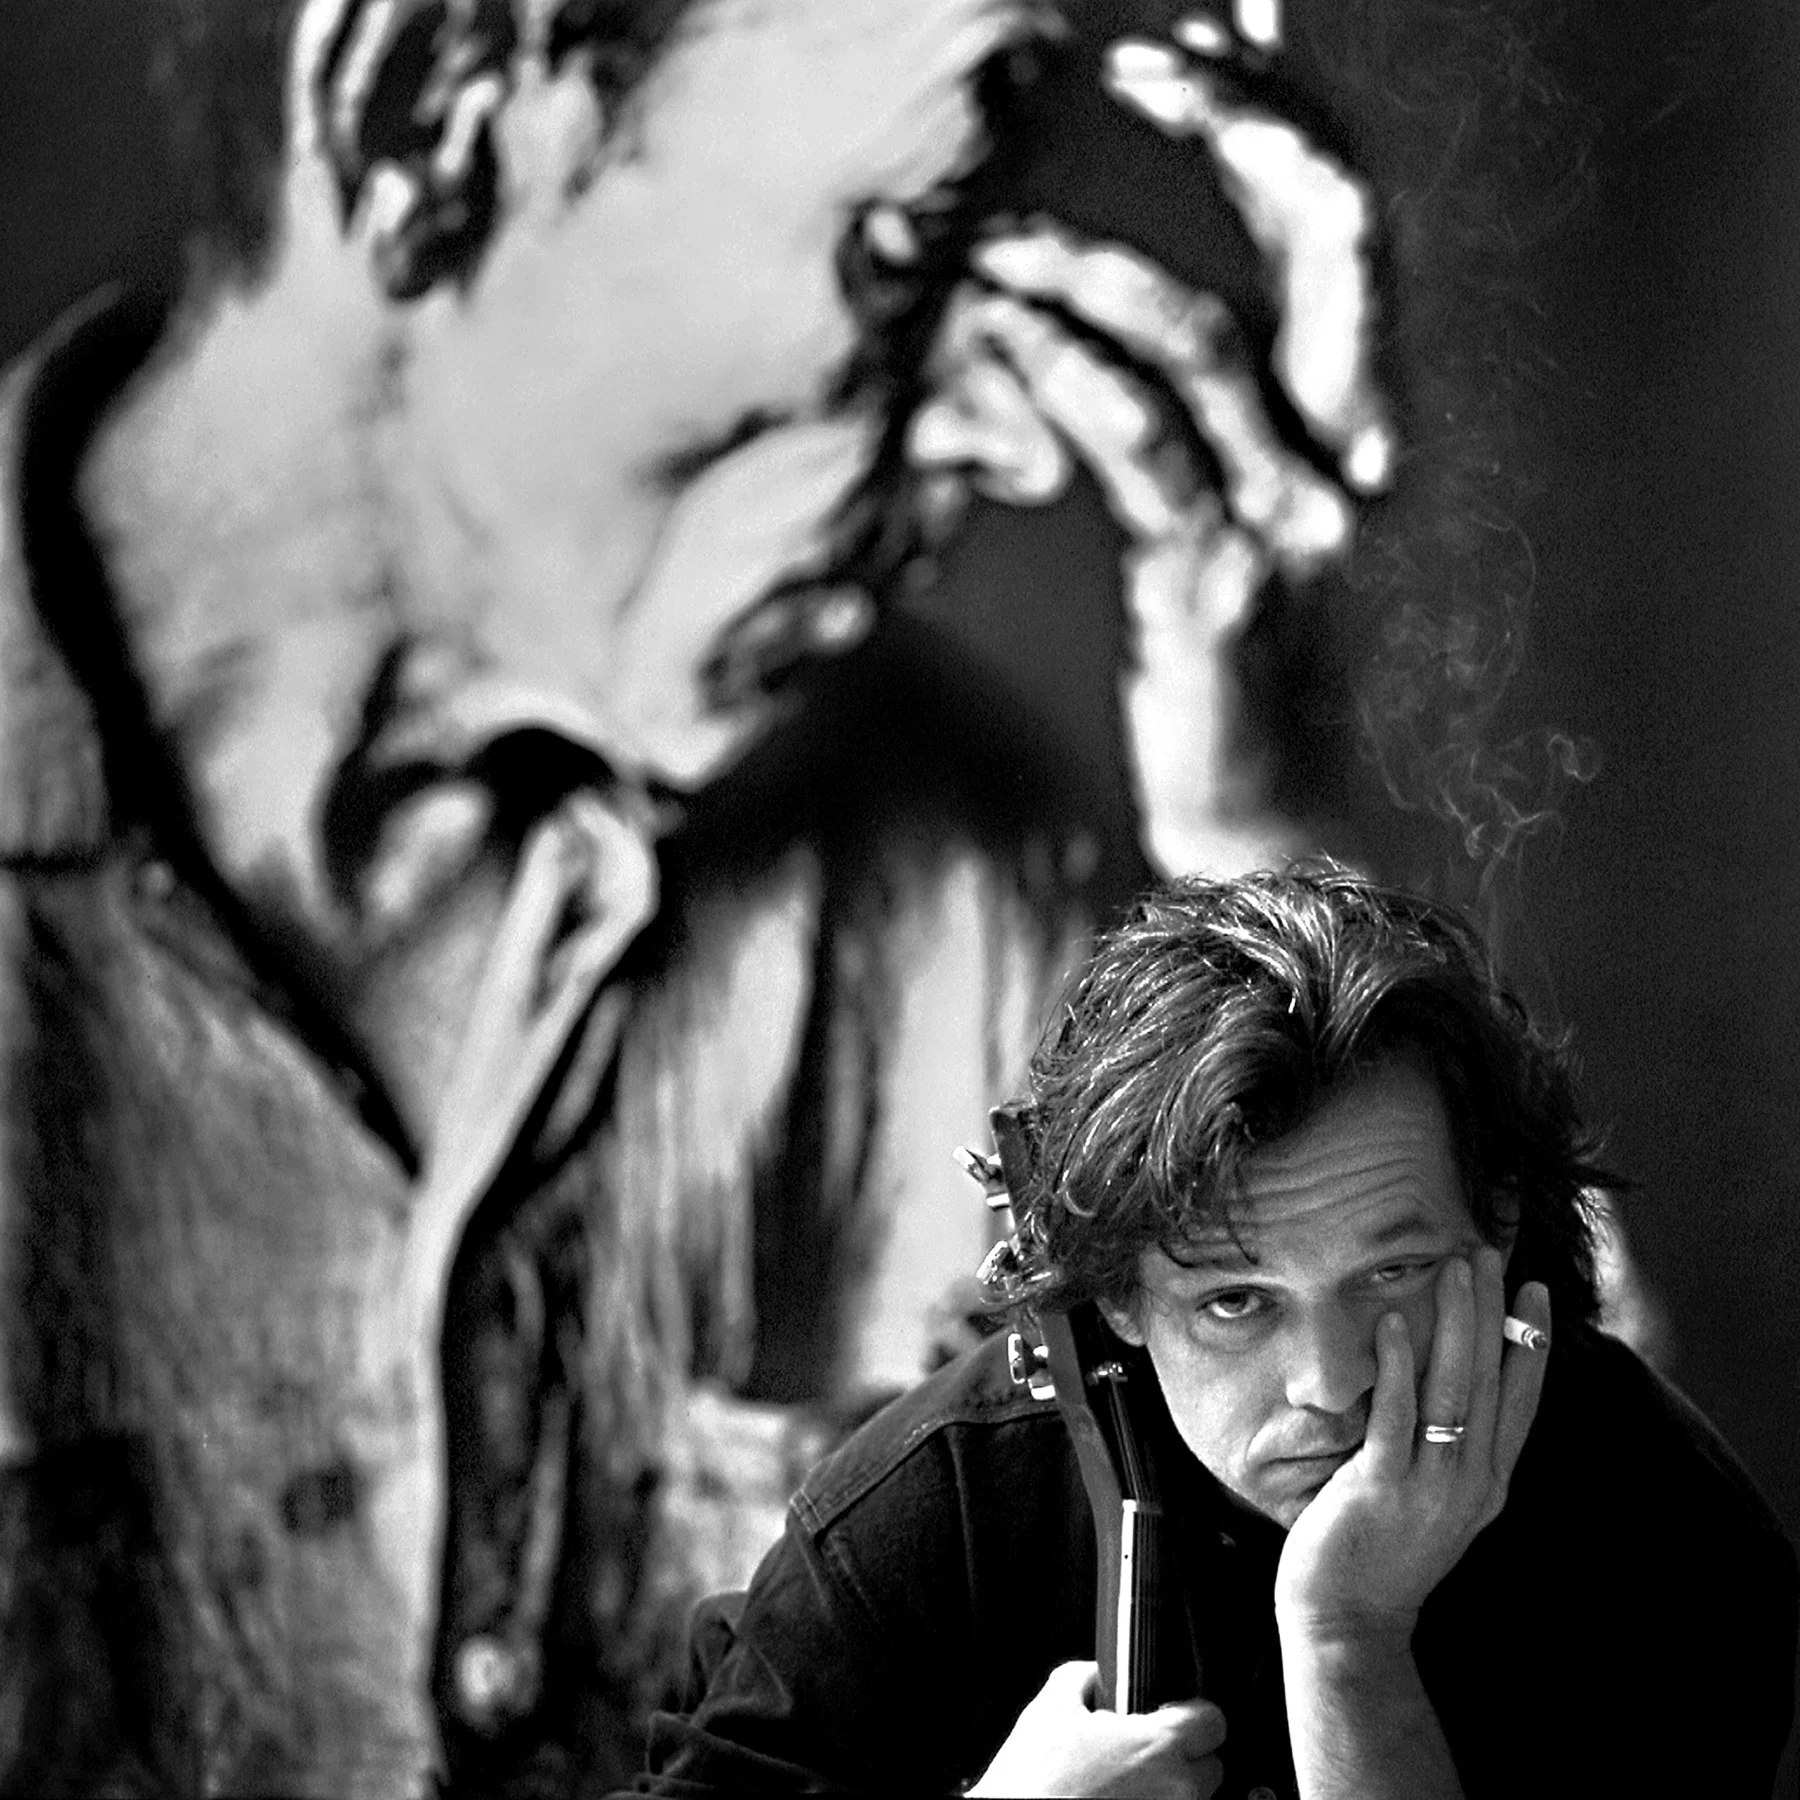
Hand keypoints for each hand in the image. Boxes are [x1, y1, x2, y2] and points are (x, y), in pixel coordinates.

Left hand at [905, 13, 1395, 874]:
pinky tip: (997, 334)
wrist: (1264, 823)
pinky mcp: (1215, 586)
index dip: (1286, 111)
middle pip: (1332, 233)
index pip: (1338, 225)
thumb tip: (1070, 317)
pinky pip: (1142, 451)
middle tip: (1137, 63)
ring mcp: (1287, 517)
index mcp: (1347, 421)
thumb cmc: (1221, 670)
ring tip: (985, 243)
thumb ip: (1172, 412)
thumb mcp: (1210, 521)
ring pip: (1202, 338)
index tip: (1211, 27)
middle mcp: (1343, 450)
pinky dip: (1064, 376)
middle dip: (1241, 124)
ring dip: (1084, 270)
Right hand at [967, 1660, 1225, 1799]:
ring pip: (1189, 1798)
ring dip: (1166, 1786)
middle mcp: (1176, 1791)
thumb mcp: (1049, 1709)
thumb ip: (1081, 1677)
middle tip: (1142, 1750)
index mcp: (1158, 1747)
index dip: (1191, 1712)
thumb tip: (1094, 1672)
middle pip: (1209, 1766)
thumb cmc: (1033, 1784)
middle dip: (1181, 1756)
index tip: (1171, 1714)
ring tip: (1123, 1781)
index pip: (1212, 1720)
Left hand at [1274, 1246, 1551, 1642]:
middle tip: (1490, 1252)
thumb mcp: (1431, 1499)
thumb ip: (1445, 1450)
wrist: (1349, 1623)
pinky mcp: (1383, 1489)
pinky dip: (1398, 1366)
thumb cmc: (1378, 1553)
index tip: (1532, 1289)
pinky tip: (1393, 1320)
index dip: (1530, 1342)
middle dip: (1493, 1312)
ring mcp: (1432, 1486)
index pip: (1521, 1400)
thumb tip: (1446, 1387)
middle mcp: (1472, 1482)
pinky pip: (1397, 1417)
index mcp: (1487, 1482)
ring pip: (1454, 1389)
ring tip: (1454, 1267)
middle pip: (1493, 1380)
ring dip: (1455, 1323)